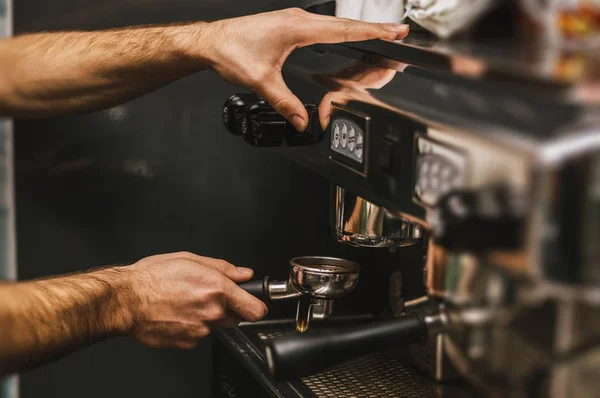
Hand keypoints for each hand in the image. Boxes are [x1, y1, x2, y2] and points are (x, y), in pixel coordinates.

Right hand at [125, 252, 266, 348]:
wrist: (125, 300)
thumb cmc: (152, 278)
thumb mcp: (190, 259)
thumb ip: (223, 268)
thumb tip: (244, 274)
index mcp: (217, 289)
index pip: (255, 309)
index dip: (257, 306)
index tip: (255, 304)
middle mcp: (211, 311)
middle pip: (235, 318)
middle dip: (227, 309)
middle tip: (206, 296)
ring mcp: (200, 330)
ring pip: (214, 326)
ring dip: (206, 317)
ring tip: (184, 303)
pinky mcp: (187, 343)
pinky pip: (197, 336)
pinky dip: (191, 327)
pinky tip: (176, 314)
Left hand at [201, 8, 408, 130]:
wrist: (211, 41)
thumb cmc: (231, 51)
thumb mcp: (260, 81)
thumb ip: (285, 103)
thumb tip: (302, 120)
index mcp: (298, 28)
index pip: (344, 30)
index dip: (372, 32)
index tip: (394, 31)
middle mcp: (299, 19)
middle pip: (346, 24)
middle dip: (375, 28)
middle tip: (399, 31)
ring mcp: (294, 20)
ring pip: (335, 23)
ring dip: (359, 28)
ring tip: (380, 33)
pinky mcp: (289, 24)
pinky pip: (323, 26)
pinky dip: (341, 30)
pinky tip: (346, 35)